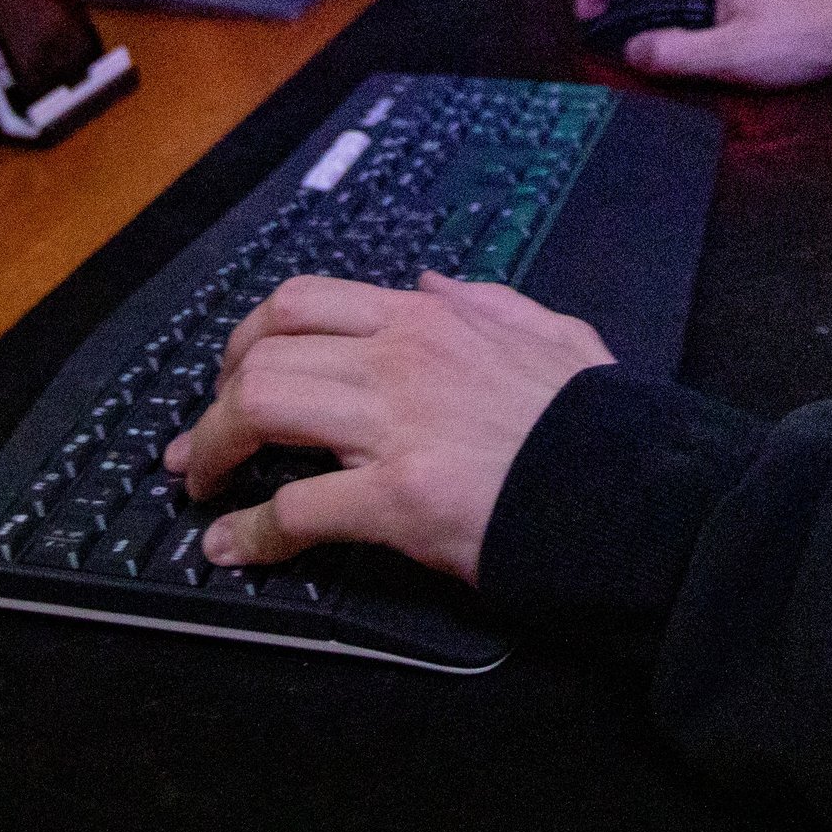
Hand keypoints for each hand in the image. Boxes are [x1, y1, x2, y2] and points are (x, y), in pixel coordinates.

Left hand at [161, 273, 608, 583]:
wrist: (630, 488)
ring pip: (262, 408)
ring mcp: (394, 425)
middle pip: (264, 353)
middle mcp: (399, 358)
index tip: (232, 376)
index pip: (302, 301)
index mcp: (428, 318)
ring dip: (216, 451)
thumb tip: (430, 281)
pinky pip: (296, 509)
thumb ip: (486, 300)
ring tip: (204, 487)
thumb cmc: (593, 418)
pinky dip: (250, 534)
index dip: (247, 339)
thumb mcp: (550, 330)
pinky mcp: (397, 498)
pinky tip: (230, 550)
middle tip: (200, 444)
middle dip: (216, 399)